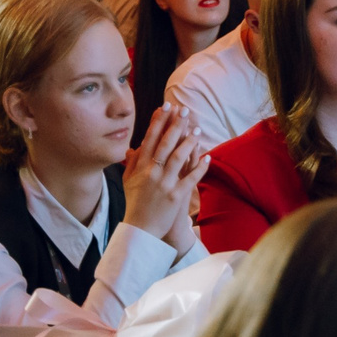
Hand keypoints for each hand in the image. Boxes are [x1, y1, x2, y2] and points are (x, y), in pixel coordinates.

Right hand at [121, 105, 210, 243]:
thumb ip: (131, 163)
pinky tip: (208, 157)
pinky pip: (190, 179)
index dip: (159, 121)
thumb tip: (134, 147)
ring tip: (197, 130)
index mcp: (140, 167)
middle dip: (176, 125)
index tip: (167, 106)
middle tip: (185, 110)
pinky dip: (200, 168)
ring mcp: (164, 184)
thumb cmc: (134, 205)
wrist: (140, 230)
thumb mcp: (128, 182)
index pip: (150, 138)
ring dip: (189, 142)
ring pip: (178, 158)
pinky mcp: (175, 196)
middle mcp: (151, 172)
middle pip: (165, 143)